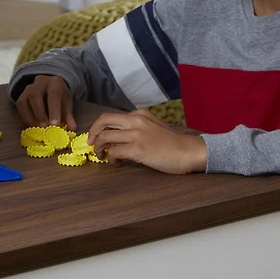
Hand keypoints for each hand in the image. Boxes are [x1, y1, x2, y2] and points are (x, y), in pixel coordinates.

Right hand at [15, 75, 75, 129]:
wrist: (50, 85)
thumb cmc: (59, 96)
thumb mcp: (66, 103)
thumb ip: (69, 116)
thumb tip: (72, 128)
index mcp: (55, 83)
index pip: (53, 95)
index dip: (54, 110)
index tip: (54, 124)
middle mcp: (39, 83)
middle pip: (36, 96)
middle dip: (40, 113)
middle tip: (45, 127)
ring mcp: (28, 88)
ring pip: (25, 101)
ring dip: (31, 117)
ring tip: (38, 128)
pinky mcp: (21, 96)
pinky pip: (20, 106)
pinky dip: (25, 117)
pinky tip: (32, 125)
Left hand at [87, 109, 206, 173]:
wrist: (189, 151)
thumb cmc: (174, 143)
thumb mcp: (154, 126)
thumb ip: (139, 127)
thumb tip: (120, 137)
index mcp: (139, 114)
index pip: (111, 116)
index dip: (99, 127)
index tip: (96, 136)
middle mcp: (135, 121)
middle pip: (103, 121)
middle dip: (92, 133)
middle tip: (91, 144)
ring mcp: (136, 134)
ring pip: (105, 137)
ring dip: (99, 148)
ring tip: (102, 156)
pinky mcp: (138, 149)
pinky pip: (115, 151)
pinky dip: (111, 158)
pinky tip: (116, 163)